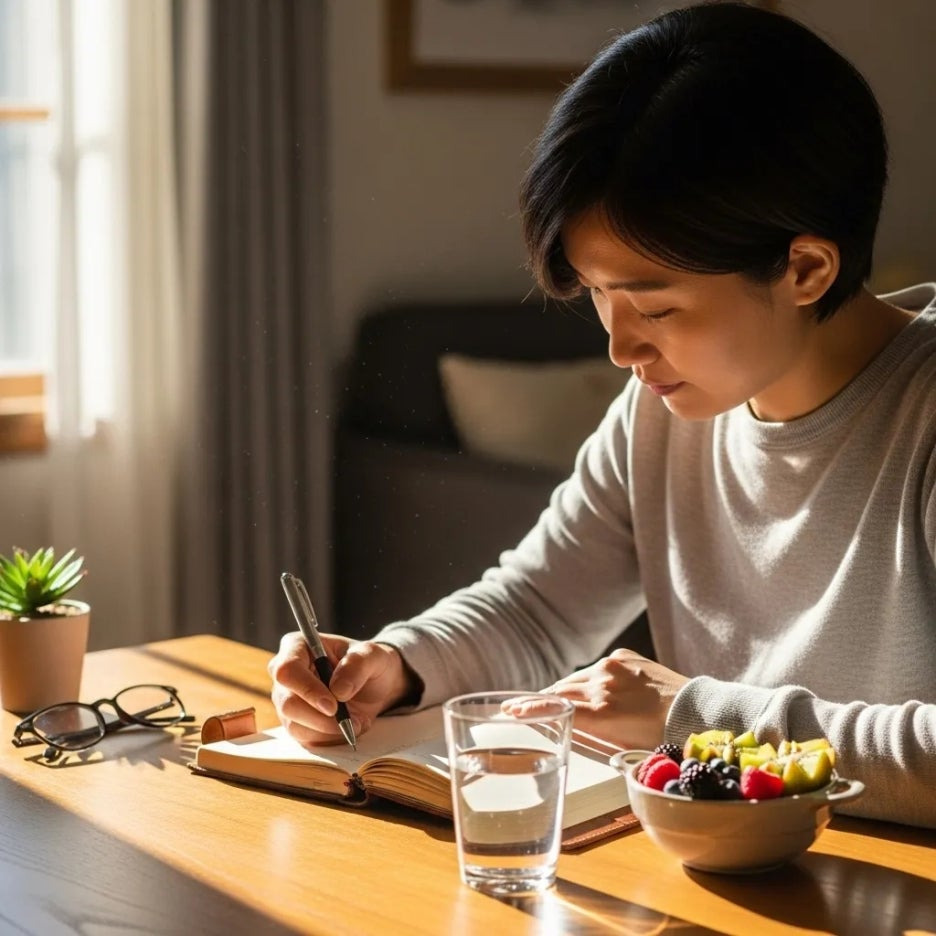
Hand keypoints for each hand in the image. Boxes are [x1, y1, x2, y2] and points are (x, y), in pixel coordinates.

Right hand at [269, 632, 416, 745]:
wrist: (375, 686)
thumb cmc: (369, 663)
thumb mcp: (373, 655)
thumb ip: (357, 665)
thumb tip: (338, 690)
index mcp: (297, 646)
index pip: (287, 670)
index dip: (307, 690)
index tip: (333, 706)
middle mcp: (286, 674)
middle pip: (287, 702)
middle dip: (321, 718)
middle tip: (351, 719)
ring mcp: (287, 700)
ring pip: (295, 725)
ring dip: (329, 730)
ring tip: (357, 721)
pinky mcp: (295, 723)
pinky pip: (304, 738)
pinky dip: (330, 738)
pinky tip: (347, 728)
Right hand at [508, 649, 688, 748]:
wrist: (695, 711)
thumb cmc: (659, 738)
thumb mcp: (619, 747)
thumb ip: (588, 735)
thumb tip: (564, 727)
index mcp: (601, 712)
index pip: (553, 708)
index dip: (528, 709)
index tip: (510, 710)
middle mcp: (602, 684)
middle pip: (559, 691)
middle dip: (541, 700)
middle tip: (521, 707)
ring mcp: (613, 666)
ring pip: (576, 678)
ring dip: (568, 691)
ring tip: (562, 703)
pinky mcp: (623, 655)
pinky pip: (596, 668)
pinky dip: (592, 680)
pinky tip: (597, 690)